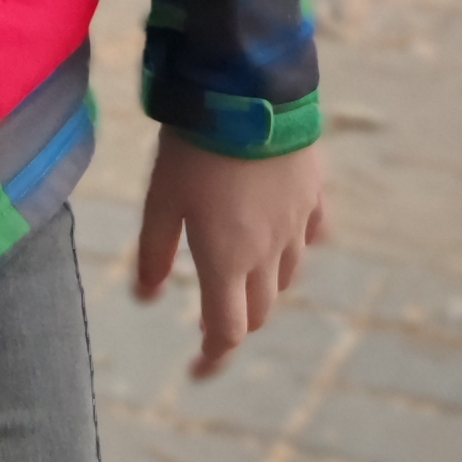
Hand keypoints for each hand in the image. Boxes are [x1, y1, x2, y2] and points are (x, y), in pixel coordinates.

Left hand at [135, 130, 327, 378]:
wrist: (249, 91)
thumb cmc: (194, 148)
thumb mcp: (160, 200)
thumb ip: (154, 253)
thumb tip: (148, 298)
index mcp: (227, 261)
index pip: (227, 331)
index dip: (213, 357)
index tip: (198, 370)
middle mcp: (269, 252)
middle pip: (260, 310)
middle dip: (237, 322)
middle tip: (213, 322)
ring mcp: (297, 224)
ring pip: (287, 275)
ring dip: (264, 287)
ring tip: (241, 277)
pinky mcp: (313, 194)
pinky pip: (311, 234)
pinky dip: (295, 245)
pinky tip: (281, 235)